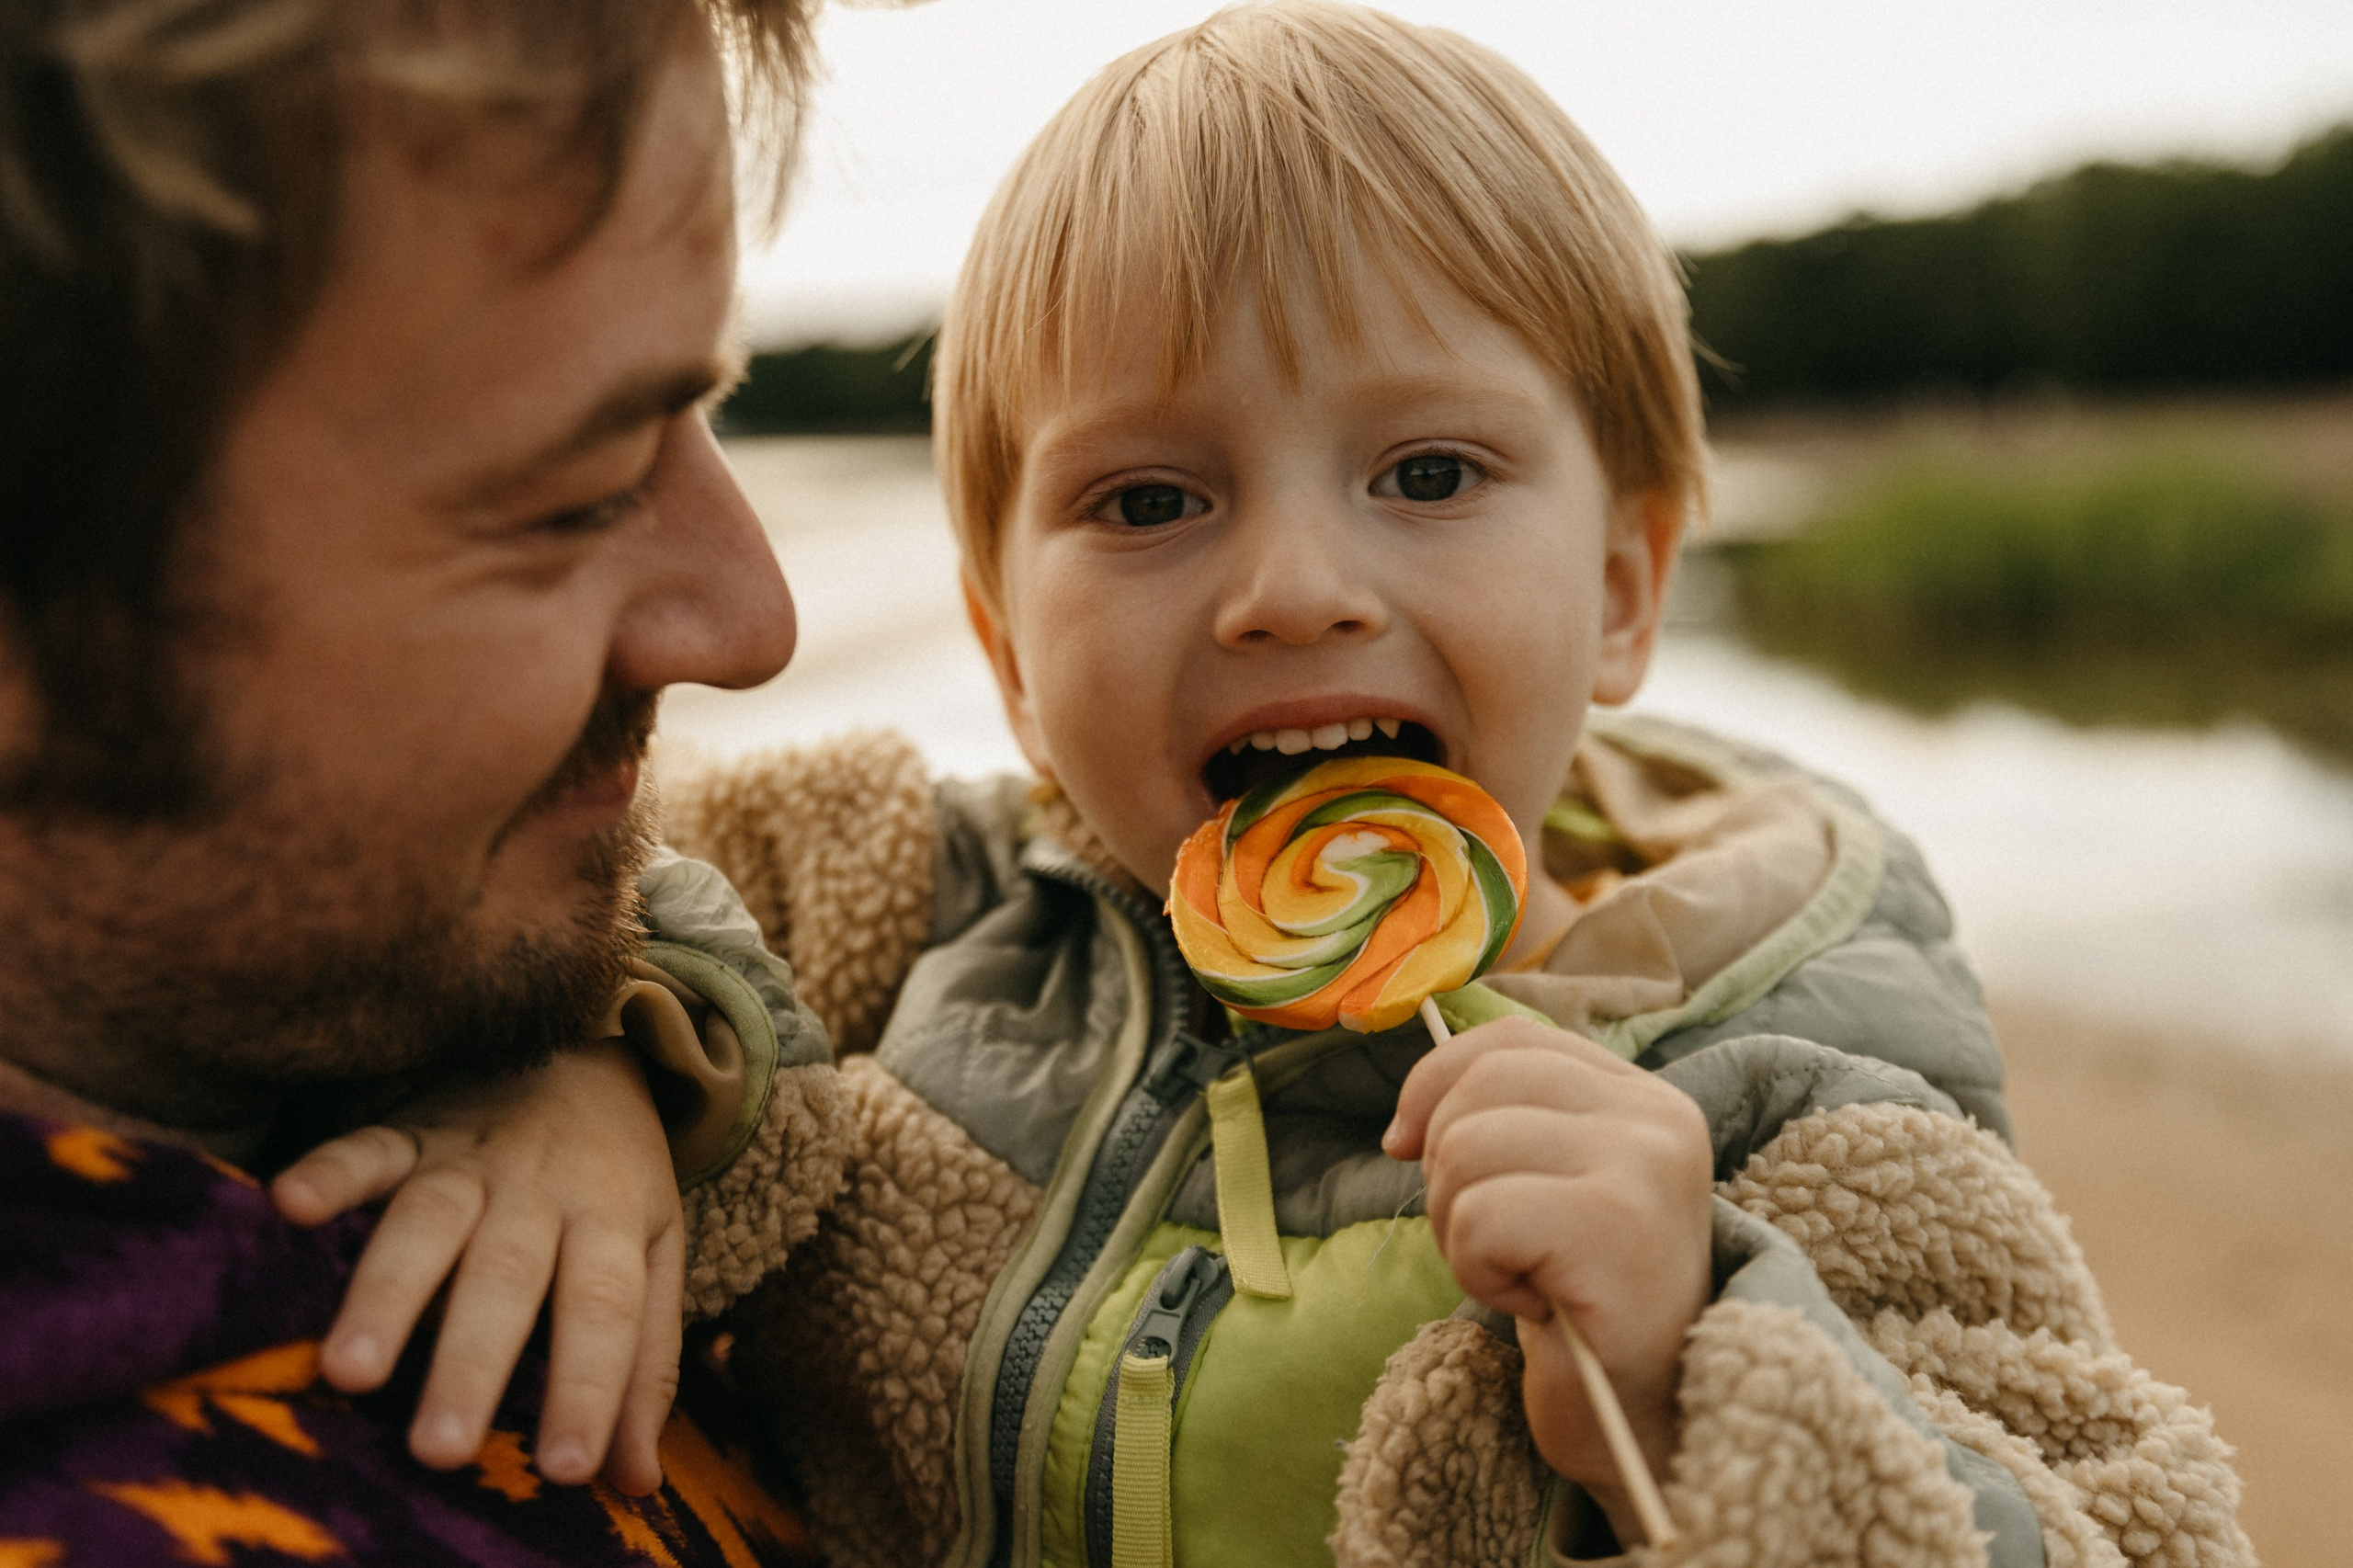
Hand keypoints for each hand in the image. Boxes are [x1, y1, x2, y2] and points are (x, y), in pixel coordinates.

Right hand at [271, 1040, 685, 1494]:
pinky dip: (327, 1171)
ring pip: (427, 1224)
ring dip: (387, 1295)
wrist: (585, 1049)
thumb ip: (645, 1364)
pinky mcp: (409, 1131)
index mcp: (611, 1221)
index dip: (589, 1388)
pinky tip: (287, 1202)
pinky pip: (366, 1147)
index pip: (605, 1311)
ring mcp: (470, 1158)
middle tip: (439, 1448)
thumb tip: (635, 1484)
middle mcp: (540, 1191)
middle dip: (471, 1364)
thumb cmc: (614, 1179)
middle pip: (508, 1278)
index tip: (567, 1469)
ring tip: (347, 1372)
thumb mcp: (657, 1255)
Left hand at [1384, 1016, 1711, 1542]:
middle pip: (1477, 1088)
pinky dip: (1479, 1270)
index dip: (1436, 1083)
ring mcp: (1644, 1167)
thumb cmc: (1584, 1306)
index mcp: (1644, 1097)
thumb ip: (1506, 1125)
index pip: (1510, 1039)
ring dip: (1461, 1231)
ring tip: (1521, 1275)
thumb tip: (1405, 1121)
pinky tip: (1533, 1304)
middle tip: (1496, 1241)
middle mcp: (1657, 1117)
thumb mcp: (1548, 1189)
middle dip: (1446, 1170)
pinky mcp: (1616, 1228)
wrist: (1645, 1421)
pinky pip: (1479, 1216)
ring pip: (1466, 1149)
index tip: (1408, 1147)